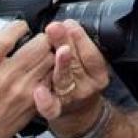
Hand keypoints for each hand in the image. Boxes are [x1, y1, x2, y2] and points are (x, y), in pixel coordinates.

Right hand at [0, 22, 52, 137]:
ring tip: (42, 53)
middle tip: (36, 38)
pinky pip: (52, 78)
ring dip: (49, 52)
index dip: (18, 25)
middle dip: (40, 36)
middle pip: (38, 45)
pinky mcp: (33, 102)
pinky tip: (43, 70)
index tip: (20, 26)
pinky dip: (51, 71)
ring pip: (50, 59)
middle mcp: (6, 77)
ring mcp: (22, 90)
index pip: (7, 38)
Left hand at [33, 20, 111, 136]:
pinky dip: (45, 100)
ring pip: (64, 80)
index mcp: (98, 74)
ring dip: (59, 65)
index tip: (70, 23)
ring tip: (56, 51)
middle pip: (77, 63)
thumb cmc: (81, 82)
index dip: (81, 39)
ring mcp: (71, 98)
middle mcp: (87, 86)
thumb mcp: (88, 64)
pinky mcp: (56, 110)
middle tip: (55, 28)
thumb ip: (79, 47)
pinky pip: (50, 107)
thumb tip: (65, 23)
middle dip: (65, 43)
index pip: (91, 54)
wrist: (80, 114)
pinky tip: (39, 91)